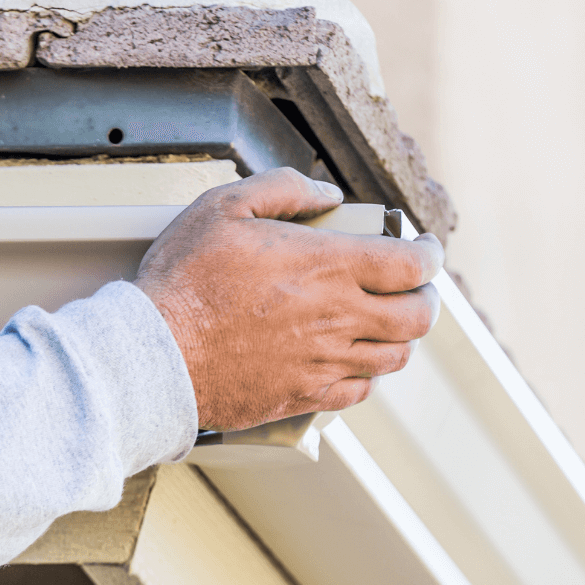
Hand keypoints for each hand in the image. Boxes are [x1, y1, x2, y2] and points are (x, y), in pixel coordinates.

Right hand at [135, 168, 443, 431]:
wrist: (154, 354)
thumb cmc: (184, 280)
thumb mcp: (224, 206)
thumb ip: (283, 189)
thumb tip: (326, 192)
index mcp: (328, 267)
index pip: (412, 265)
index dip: (429, 254)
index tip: (424, 248)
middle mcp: (338, 318)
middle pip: (417, 317)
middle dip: (427, 298)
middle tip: (415, 288)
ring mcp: (323, 362)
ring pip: (394, 357)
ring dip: (401, 337)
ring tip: (387, 323)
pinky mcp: (302, 396)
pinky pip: (357, 392)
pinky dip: (366, 376)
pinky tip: (350, 360)